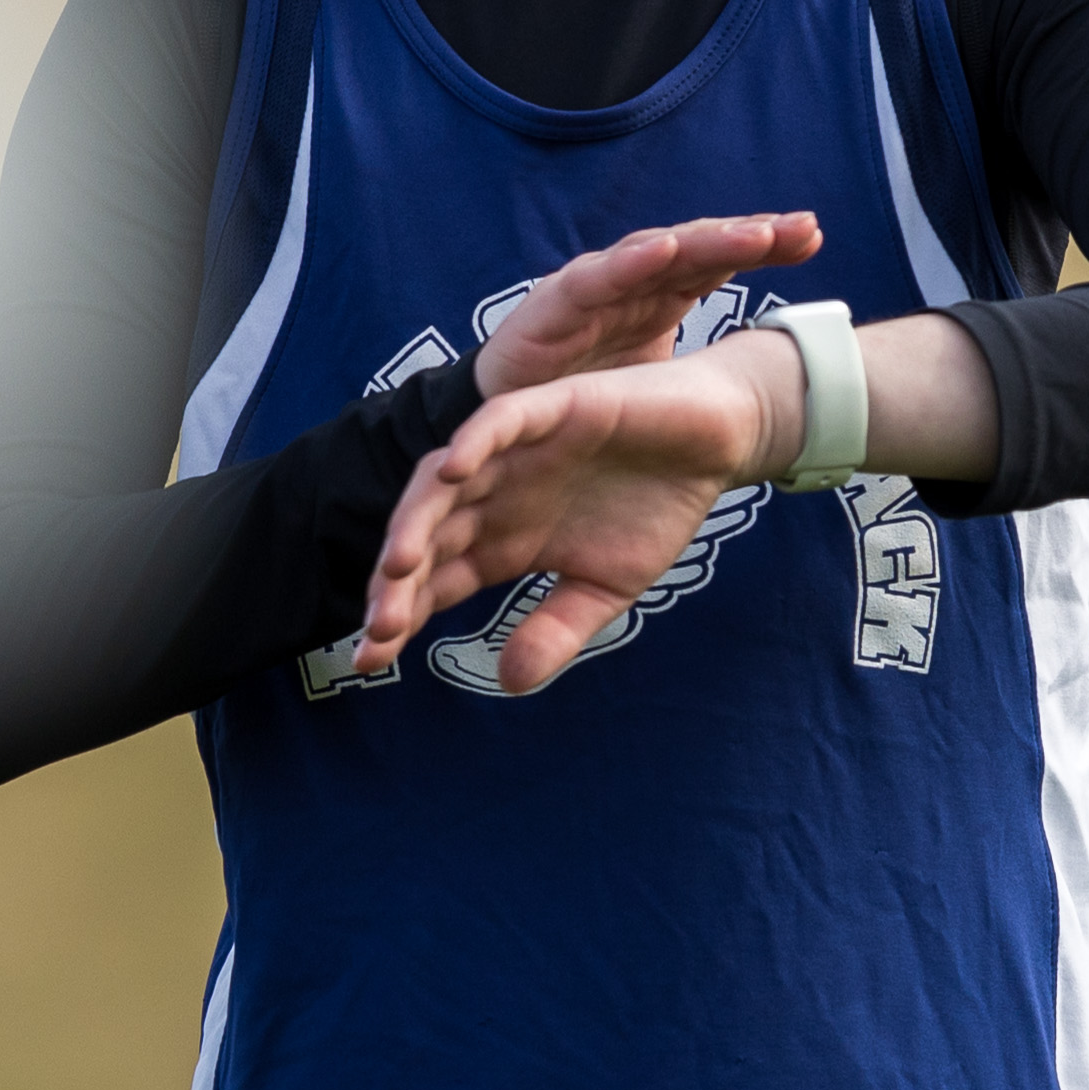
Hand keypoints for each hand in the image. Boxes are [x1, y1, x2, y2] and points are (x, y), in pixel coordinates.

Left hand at [358, 337, 789, 696]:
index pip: (433, 581)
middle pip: (424, 537)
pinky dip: (474, 441)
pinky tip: (453, 473)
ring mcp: (514, 450)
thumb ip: (556, 630)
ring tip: (398, 563)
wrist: (717, 444)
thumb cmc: (656, 510)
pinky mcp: (550, 407)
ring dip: (416, 519)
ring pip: (444, 481)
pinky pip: (499, 421)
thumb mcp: (606, 589)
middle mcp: (493, 496)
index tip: (371, 662)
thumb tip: (509, 682)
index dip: (400, 617)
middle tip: (381, 628)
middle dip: (397, 582)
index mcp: (499, 541)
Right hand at [470, 214, 820, 399]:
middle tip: (802, 228)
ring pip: (658, 252)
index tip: (814, 238)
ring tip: (755, 234)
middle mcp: (635, 278)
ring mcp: (597, 284)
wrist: (508, 416)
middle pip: (701, 246)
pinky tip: (666, 250)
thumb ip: (706, 366)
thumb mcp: (660, 378)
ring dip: (706, 240)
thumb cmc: (586, 389)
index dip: (766, 246)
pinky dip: (629, 263)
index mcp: (663, 292)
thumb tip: (777, 380)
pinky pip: (596, 278)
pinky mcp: (556, 302)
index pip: (722, 259)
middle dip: (752, 234)